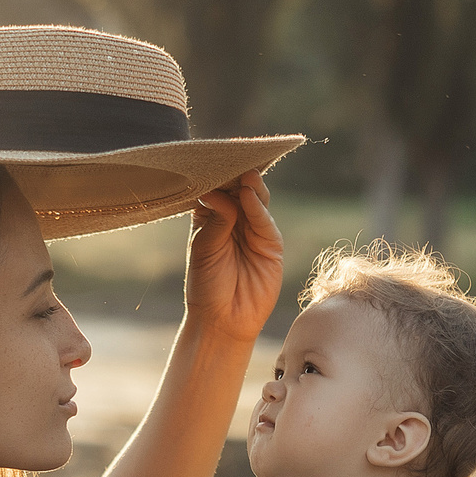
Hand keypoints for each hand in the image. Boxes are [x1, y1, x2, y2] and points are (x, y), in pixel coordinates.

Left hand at [183, 170, 283, 345]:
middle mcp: (234, 219)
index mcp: (211, 216)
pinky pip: (265, 220)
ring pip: (255, 199)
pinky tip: (248, 195)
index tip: (214, 156)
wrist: (223, 320)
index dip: (217, 173)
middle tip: (233, 158)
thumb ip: (215, 220)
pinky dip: (258, 207)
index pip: (217, 187)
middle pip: (239, 188)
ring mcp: (253, 230)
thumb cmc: (206, 285)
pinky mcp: (270, 243)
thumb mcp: (204, 248)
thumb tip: (218, 193)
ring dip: (250, 186)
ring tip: (244, 175)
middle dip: (237, 173)